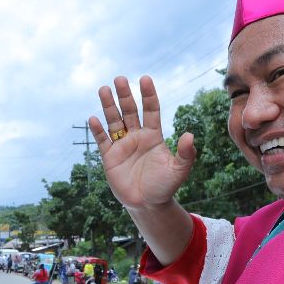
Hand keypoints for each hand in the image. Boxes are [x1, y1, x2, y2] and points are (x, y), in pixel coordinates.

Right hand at [89, 76, 195, 210]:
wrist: (148, 204)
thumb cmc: (165, 186)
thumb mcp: (179, 171)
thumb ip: (185, 154)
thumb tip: (189, 135)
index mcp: (153, 136)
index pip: (150, 110)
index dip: (148, 95)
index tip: (144, 79)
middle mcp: (136, 136)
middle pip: (129, 111)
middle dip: (124, 95)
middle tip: (120, 78)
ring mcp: (122, 145)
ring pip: (114, 121)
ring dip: (108, 106)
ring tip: (103, 89)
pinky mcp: (109, 157)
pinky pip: (102, 141)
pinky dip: (98, 130)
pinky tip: (94, 118)